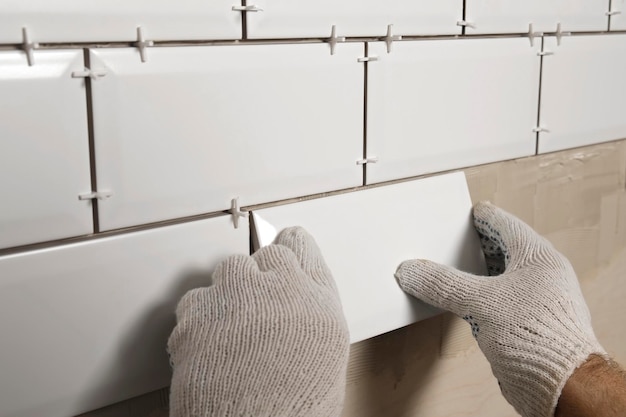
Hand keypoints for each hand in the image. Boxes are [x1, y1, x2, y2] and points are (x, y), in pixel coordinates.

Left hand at [167, 227, 348, 416]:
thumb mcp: (327, 360)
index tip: (284, 244)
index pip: (302, 248)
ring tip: (231, 334)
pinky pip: (196, 300)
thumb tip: (300, 302)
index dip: (291, 247)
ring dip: (229, 293)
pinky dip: (199, 319)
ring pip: (229, 270)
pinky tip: (210, 346)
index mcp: (318, 303)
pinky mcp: (199, 311)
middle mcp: (281, 289)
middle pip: (265, 254)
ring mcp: (238, 295)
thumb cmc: (292, 410)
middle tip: (255, 307)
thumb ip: (313, 316)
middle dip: (260, 276)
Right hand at [395, 202, 605, 416]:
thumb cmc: (539, 338)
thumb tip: (413, 271)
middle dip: (478, 246)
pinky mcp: (531, 323)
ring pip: (503, 277)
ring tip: (457, 270)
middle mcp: (542, 276)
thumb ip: (443, 284)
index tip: (470, 212)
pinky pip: (502, 301)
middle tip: (457, 239)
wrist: (562, 384)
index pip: (506, 225)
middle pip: (504, 250)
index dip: (484, 217)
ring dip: (479, 275)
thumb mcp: (480, 302)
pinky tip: (468, 303)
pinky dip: (483, 297)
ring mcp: (538, 300)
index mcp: (538, 258)